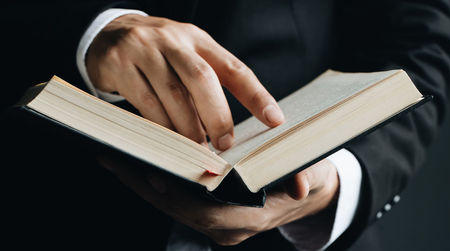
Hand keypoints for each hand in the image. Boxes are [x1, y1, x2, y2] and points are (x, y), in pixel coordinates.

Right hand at [86, 14, 283, 149]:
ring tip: (198, 150)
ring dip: (188, 128)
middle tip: (225, 145)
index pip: (234, 68)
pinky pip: (144, 101)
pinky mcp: (119, 64)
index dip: (256, 96)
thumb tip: (229, 131)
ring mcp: (144, 50)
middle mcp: (174, 40)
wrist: (109, 33)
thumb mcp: (188, 57)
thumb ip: (209, 84)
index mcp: (199, 40)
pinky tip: (170, 140)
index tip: (275, 120)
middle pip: (202, 78)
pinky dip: (161, 126)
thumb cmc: (160, 55)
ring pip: (173, 94)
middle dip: (217, 115)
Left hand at [97, 157, 338, 245]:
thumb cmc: (306, 179)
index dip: (180, 193)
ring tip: (114, 156)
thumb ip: (305, 178)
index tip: (155, 172)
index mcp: (251, 218)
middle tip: (117, 157)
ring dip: (141, 183)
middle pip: (178, 208)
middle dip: (146, 184)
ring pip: (171, 206)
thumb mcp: (312, 174)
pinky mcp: (206, 213)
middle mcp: (228, 227)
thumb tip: (299, 185)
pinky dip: (151, 182)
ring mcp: (215, 223)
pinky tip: (133, 162)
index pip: (208, 211)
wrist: (306, 194)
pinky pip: (174, 201)